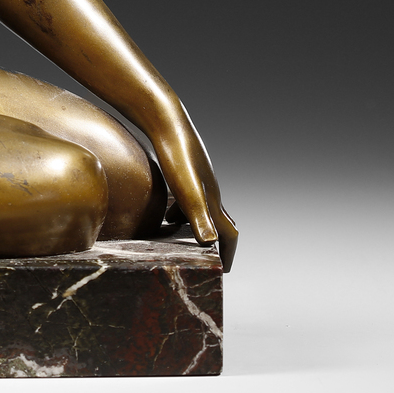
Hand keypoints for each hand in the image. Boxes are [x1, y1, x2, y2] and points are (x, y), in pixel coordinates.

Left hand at [150, 106, 236, 271]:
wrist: (168, 122)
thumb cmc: (177, 155)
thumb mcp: (186, 190)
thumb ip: (197, 215)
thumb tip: (210, 243)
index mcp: (212, 200)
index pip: (229, 233)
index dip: (229, 253)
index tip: (224, 270)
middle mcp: (209, 191)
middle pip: (220, 222)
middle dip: (217, 242)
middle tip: (209, 258)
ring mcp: (197, 180)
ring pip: (202, 210)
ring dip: (195, 228)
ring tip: (180, 242)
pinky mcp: (184, 172)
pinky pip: (187, 198)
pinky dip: (180, 212)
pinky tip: (164, 215)